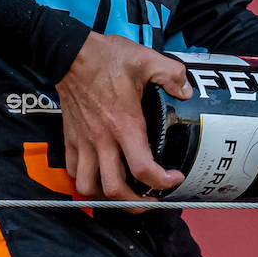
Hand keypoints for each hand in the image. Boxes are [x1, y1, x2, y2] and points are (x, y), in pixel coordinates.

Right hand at [57, 32, 191, 207]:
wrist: (70, 54)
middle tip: (150, 200)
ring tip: (124, 193)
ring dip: (106, 196)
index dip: (161, 181)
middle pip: (114, 188)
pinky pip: (73, 171)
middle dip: (134, 203)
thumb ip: (172, 74)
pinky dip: (85, 180)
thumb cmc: (108, 58)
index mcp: (125, 125)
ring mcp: (83, 142)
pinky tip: (99, 175)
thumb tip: (187, 91)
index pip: (142, 168)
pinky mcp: (70, 138)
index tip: (174, 178)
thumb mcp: (147, 59)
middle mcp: (102, 140)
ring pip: (88, 186)